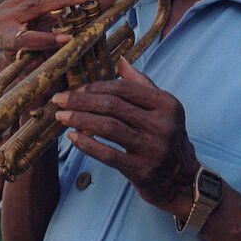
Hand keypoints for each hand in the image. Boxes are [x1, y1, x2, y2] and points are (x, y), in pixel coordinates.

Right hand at [0, 0, 117, 57]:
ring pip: (36, 4)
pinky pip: (28, 38)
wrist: (35, 89)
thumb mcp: (73, 28)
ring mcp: (6, 24)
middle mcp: (11, 8)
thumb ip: (90, 9)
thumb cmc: (55, 56)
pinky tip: (67, 37)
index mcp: (24, 1)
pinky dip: (48, 37)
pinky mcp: (6, 43)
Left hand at [52, 59, 199, 215]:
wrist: (181, 179)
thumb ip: (142, 85)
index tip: (76, 89)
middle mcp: (162, 124)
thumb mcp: (162, 109)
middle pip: (113, 106)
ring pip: (108, 127)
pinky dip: (87, 144)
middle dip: (81, 101)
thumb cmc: (166, 137)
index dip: (96, 87)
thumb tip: (121, 61)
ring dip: (79, 119)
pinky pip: (108, 154)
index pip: (124, 88)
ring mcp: (153, 148)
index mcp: (167, 104)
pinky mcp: (141, 170)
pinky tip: (73, 137)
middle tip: (59, 99)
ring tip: (61, 116)